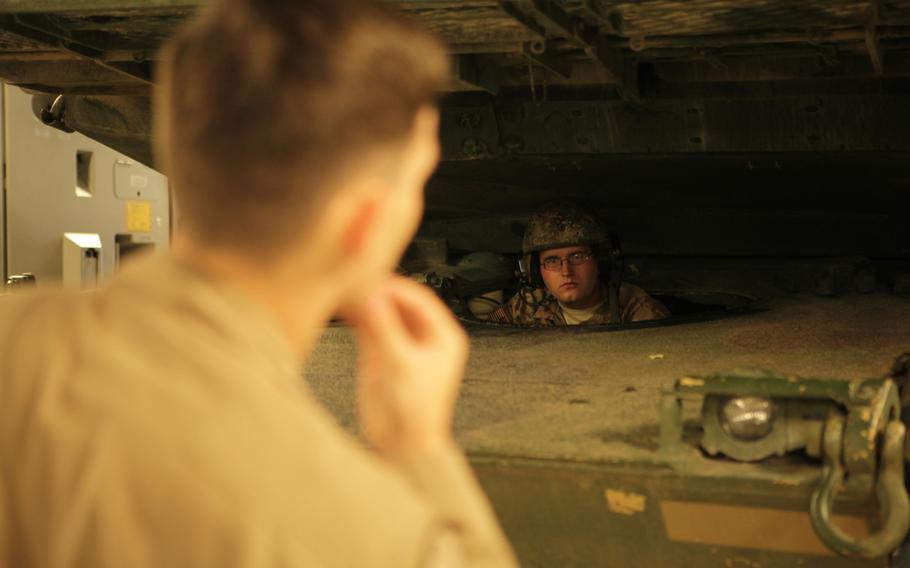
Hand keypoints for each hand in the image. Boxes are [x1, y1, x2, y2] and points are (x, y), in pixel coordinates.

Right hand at [348, 276, 467, 460]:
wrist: (402, 445)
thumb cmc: (416, 410)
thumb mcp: (401, 364)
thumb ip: (386, 329)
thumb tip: (373, 297)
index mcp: (443, 337)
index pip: (420, 300)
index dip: (398, 287)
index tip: (375, 277)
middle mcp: (423, 337)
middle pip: (401, 303)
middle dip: (380, 291)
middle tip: (356, 278)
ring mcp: (401, 344)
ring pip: (383, 313)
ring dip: (367, 302)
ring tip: (345, 287)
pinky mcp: (380, 355)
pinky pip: (369, 328)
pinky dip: (357, 317)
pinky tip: (341, 306)